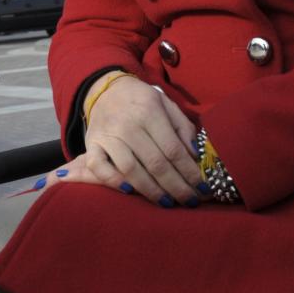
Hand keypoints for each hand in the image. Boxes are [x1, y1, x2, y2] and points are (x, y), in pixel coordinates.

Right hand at [37, 76, 203, 206]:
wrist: (106, 89)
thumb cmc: (142, 101)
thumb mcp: (167, 105)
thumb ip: (183, 128)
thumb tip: (195, 156)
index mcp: (150, 111)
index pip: (173, 149)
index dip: (189, 171)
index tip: (202, 187)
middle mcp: (128, 124)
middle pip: (155, 163)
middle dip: (176, 187)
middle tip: (190, 202)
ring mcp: (108, 135)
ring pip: (131, 170)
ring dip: (151, 191)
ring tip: (167, 203)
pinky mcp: (91, 144)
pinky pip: (99, 167)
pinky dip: (114, 181)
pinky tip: (130, 191)